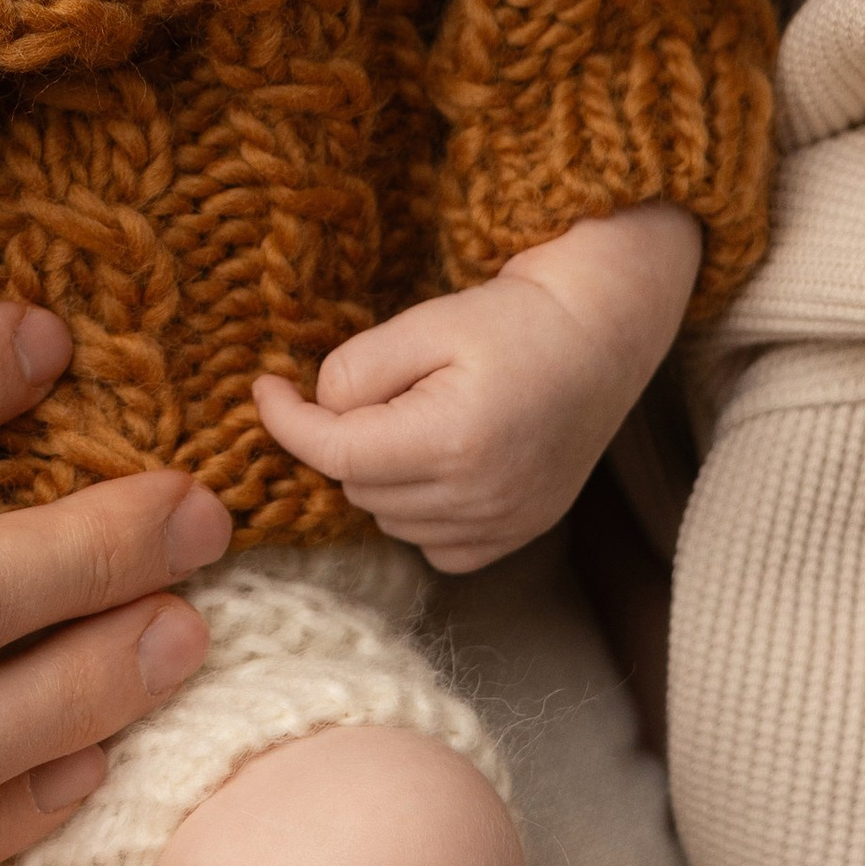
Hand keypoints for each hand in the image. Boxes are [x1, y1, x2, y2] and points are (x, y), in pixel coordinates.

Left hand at [254, 200, 702, 573]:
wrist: (599, 336)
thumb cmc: (514, 319)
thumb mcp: (425, 322)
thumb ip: (356, 370)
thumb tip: (317, 411)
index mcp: (452, 442)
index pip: (335, 453)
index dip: (287, 420)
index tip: (265, 387)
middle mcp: (480, 498)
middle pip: (359, 485)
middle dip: (345, 437)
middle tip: (376, 385)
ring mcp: (505, 525)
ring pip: (390, 518)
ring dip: (379, 474)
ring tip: (416, 414)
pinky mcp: (518, 533)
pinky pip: (434, 545)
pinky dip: (418, 510)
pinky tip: (439, 462)